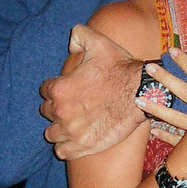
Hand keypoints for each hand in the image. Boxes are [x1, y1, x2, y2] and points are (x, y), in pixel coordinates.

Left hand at [40, 25, 146, 159]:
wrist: (142, 92)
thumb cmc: (120, 67)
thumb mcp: (99, 42)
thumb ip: (79, 35)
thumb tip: (70, 44)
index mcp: (60, 88)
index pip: (44, 90)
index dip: (55, 87)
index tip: (67, 87)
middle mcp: (61, 111)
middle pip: (47, 112)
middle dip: (56, 107)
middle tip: (72, 104)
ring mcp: (72, 131)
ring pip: (51, 134)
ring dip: (59, 128)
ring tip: (72, 123)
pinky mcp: (84, 146)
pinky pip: (62, 151)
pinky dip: (66, 146)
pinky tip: (75, 138)